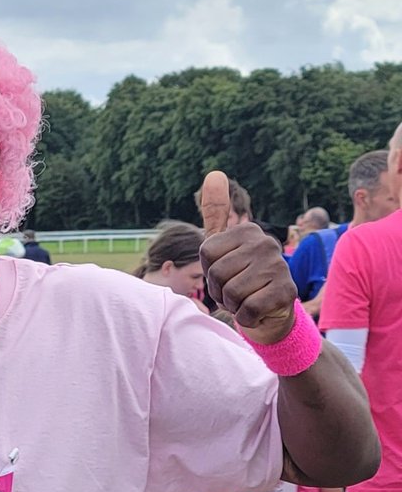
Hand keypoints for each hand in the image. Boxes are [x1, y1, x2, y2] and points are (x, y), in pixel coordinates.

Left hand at [199, 171, 295, 344]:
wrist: (268, 310)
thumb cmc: (240, 276)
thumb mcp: (222, 244)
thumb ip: (216, 213)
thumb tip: (214, 173)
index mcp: (247, 231)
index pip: (206, 253)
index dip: (209, 270)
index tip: (224, 272)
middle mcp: (265, 243)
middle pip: (217, 274)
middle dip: (219, 290)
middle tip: (236, 289)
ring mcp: (279, 266)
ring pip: (231, 294)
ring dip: (232, 304)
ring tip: (246, 298)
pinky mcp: (286, 292)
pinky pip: (247, 311)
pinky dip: (246, 317)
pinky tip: (257, 309)